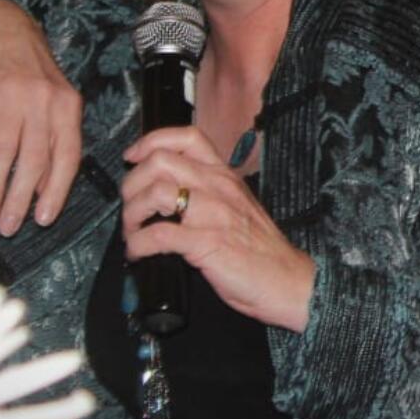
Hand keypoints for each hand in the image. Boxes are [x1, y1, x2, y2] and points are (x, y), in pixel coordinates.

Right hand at [0, 0, 82, 234]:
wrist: (0, 27)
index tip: (43, 219)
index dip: (56, 191)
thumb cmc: (31, 71)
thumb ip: (56, 138)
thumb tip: (49, 189)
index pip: (67, 156)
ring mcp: (9, 96)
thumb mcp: (55, 97)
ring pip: (2, 155)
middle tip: (8, 228)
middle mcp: (40, 101)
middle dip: (20, 201)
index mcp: (66, 105)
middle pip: (33, 161)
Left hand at [122, 126, 314, 331]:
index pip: (186, 137)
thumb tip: (167, 191)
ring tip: (132, 232)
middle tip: (130, 206)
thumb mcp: (237, 204)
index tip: (133, 156)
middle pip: (160, 161)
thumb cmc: (261, 248)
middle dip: (132, 182)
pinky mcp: (206, 244)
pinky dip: (139, 243)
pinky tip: (137, 252)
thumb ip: (208, 191)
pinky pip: (160, 234)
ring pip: (156, 193)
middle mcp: (217, 186)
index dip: (151, 141)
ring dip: (132, 213)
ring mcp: (212, 214)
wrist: (289, 281)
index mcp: (223, 174)